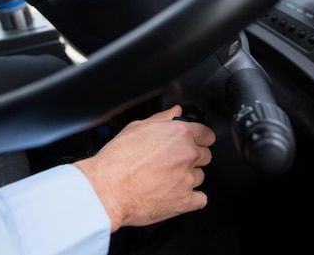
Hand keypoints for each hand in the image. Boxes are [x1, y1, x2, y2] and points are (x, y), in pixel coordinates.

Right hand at [74, 105, 215, 232]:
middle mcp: (187, 155)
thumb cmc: (118, 159)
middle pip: (205, 155)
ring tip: (167, 178)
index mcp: (179, 134)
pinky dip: (191, 198)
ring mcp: (187, 179)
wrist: (107, 188)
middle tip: (173, 161)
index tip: (198, 142)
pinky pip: (200, 199)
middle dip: (193, 157)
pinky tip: (177, 194)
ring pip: (200, 176)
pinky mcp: (184, 201)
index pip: (207, 134)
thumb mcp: (137, 128)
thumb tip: (175, 112)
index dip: (201, 138)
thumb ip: (162, 119)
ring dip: (188, 177)